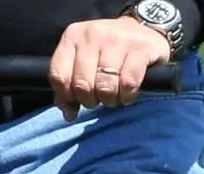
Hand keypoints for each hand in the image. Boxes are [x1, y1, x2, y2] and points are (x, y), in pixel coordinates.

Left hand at [48, 17, 172, 120]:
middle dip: (90, 100)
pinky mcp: (141, 47)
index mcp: (73, 36)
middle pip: (82, 85)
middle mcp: (93, 34)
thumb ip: (69, 86)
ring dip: (110, 99)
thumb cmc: (107, 53)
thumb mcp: (82, 63)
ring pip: (105, 87)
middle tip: (99, 98)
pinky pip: (128, 83)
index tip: (77, 99)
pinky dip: (127, 95)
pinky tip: (128, 93)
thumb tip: (69, 113)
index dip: (67, 96)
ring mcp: (118, 39)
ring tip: (114, 95)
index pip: (59, 77)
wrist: (144, 31)